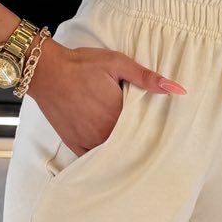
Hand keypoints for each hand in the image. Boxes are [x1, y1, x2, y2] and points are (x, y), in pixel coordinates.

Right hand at [27, 38, 183, 157]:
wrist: (45, 71)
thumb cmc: (80, 65)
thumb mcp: (116, 63)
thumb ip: (146, 78)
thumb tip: (177, 89)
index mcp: (117, 114)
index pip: (144, 130)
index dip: (154, 130)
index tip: (163, 131)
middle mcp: (103, 132)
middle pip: (130, 144)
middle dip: (140, 142)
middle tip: (151, 141)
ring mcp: (87, 140)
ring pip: (113, 154)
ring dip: (123, 151)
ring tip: (134, 148)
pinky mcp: (74, 143)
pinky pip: (92, 159)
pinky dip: (103, 158)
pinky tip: (111, 154)